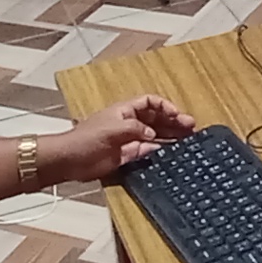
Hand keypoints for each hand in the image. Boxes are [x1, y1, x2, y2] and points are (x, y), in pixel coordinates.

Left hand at [53, 94, 195, 181]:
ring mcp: (128, 140)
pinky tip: (171, 152)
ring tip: (188, 140)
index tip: (177, 115)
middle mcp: (129, 123)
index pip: (149, 102)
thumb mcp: (113, 128)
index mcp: (125, 111)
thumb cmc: (86, 139)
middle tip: (191, 128)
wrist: (70, 160)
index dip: (165, 106)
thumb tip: (153, 135)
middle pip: (156, 119)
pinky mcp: (127, 156)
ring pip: (155, 135)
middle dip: (174, 122)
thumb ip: (136, 129)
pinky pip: (147, 151)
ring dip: (171, 136)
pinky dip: (159, 151)